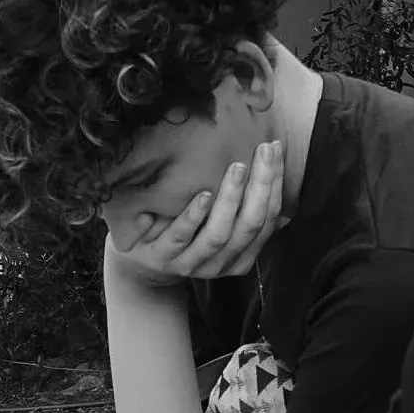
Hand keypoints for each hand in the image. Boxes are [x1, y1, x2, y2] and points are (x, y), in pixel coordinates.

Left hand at [107, 140, 282, 285]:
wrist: (139, 259)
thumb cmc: (183, 230)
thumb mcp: (214, 221)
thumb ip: (241, 207)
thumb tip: (274, 172)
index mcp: (240, 256)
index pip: (266, 219)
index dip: (274, 184)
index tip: (275, 148)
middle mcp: (219, 263)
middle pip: (249, 226)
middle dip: (260, 187)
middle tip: (263, 151)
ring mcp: (190, 264)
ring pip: (218, 235)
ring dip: (230, 199)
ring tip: (237, 168)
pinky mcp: (161, 258)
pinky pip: (180, 238)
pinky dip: (193, 217)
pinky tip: (202, 195)